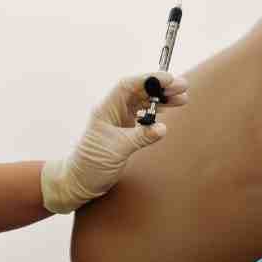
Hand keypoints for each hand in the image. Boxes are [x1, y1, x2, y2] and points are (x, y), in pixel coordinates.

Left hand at [40, 71, 188, 213]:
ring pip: (143, 103)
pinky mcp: (124, 131)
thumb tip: (162, 128)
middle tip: (182, 87)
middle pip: (139, 92)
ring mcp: (118, 120)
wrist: (79, 182)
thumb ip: (140, 138)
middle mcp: (113, 111)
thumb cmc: (90, 165)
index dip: (149, 79)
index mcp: (106, 110)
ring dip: (161, 99)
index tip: (169, 79)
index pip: (128, 86)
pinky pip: (143, 116)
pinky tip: (168, 112)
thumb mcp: (117, 150)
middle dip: (161, 88)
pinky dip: (156, 113)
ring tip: (181, 99)